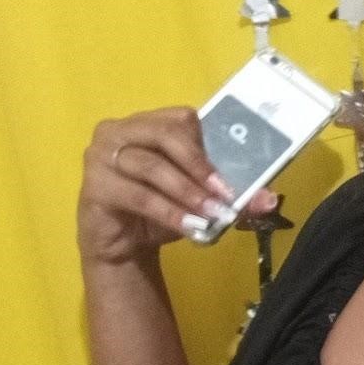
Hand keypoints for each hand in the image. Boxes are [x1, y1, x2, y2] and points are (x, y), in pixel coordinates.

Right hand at [78, 107, 275, 263]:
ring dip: (187, 192)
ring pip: (152, 166)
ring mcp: (102, 154)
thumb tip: (269, 200)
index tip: (232, 175)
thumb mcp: (201, 200)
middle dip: (200, 166)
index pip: (182, 119)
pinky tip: (189, 226)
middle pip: (166, 134)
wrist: (124, 245)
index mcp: (150, 122)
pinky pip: (138, 195)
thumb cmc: (162, 211)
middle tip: (224, 194)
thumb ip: (233, 196)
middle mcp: (122, 130)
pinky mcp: (94, 184)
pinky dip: (169, 211)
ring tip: (212, 215)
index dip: (209, 145)